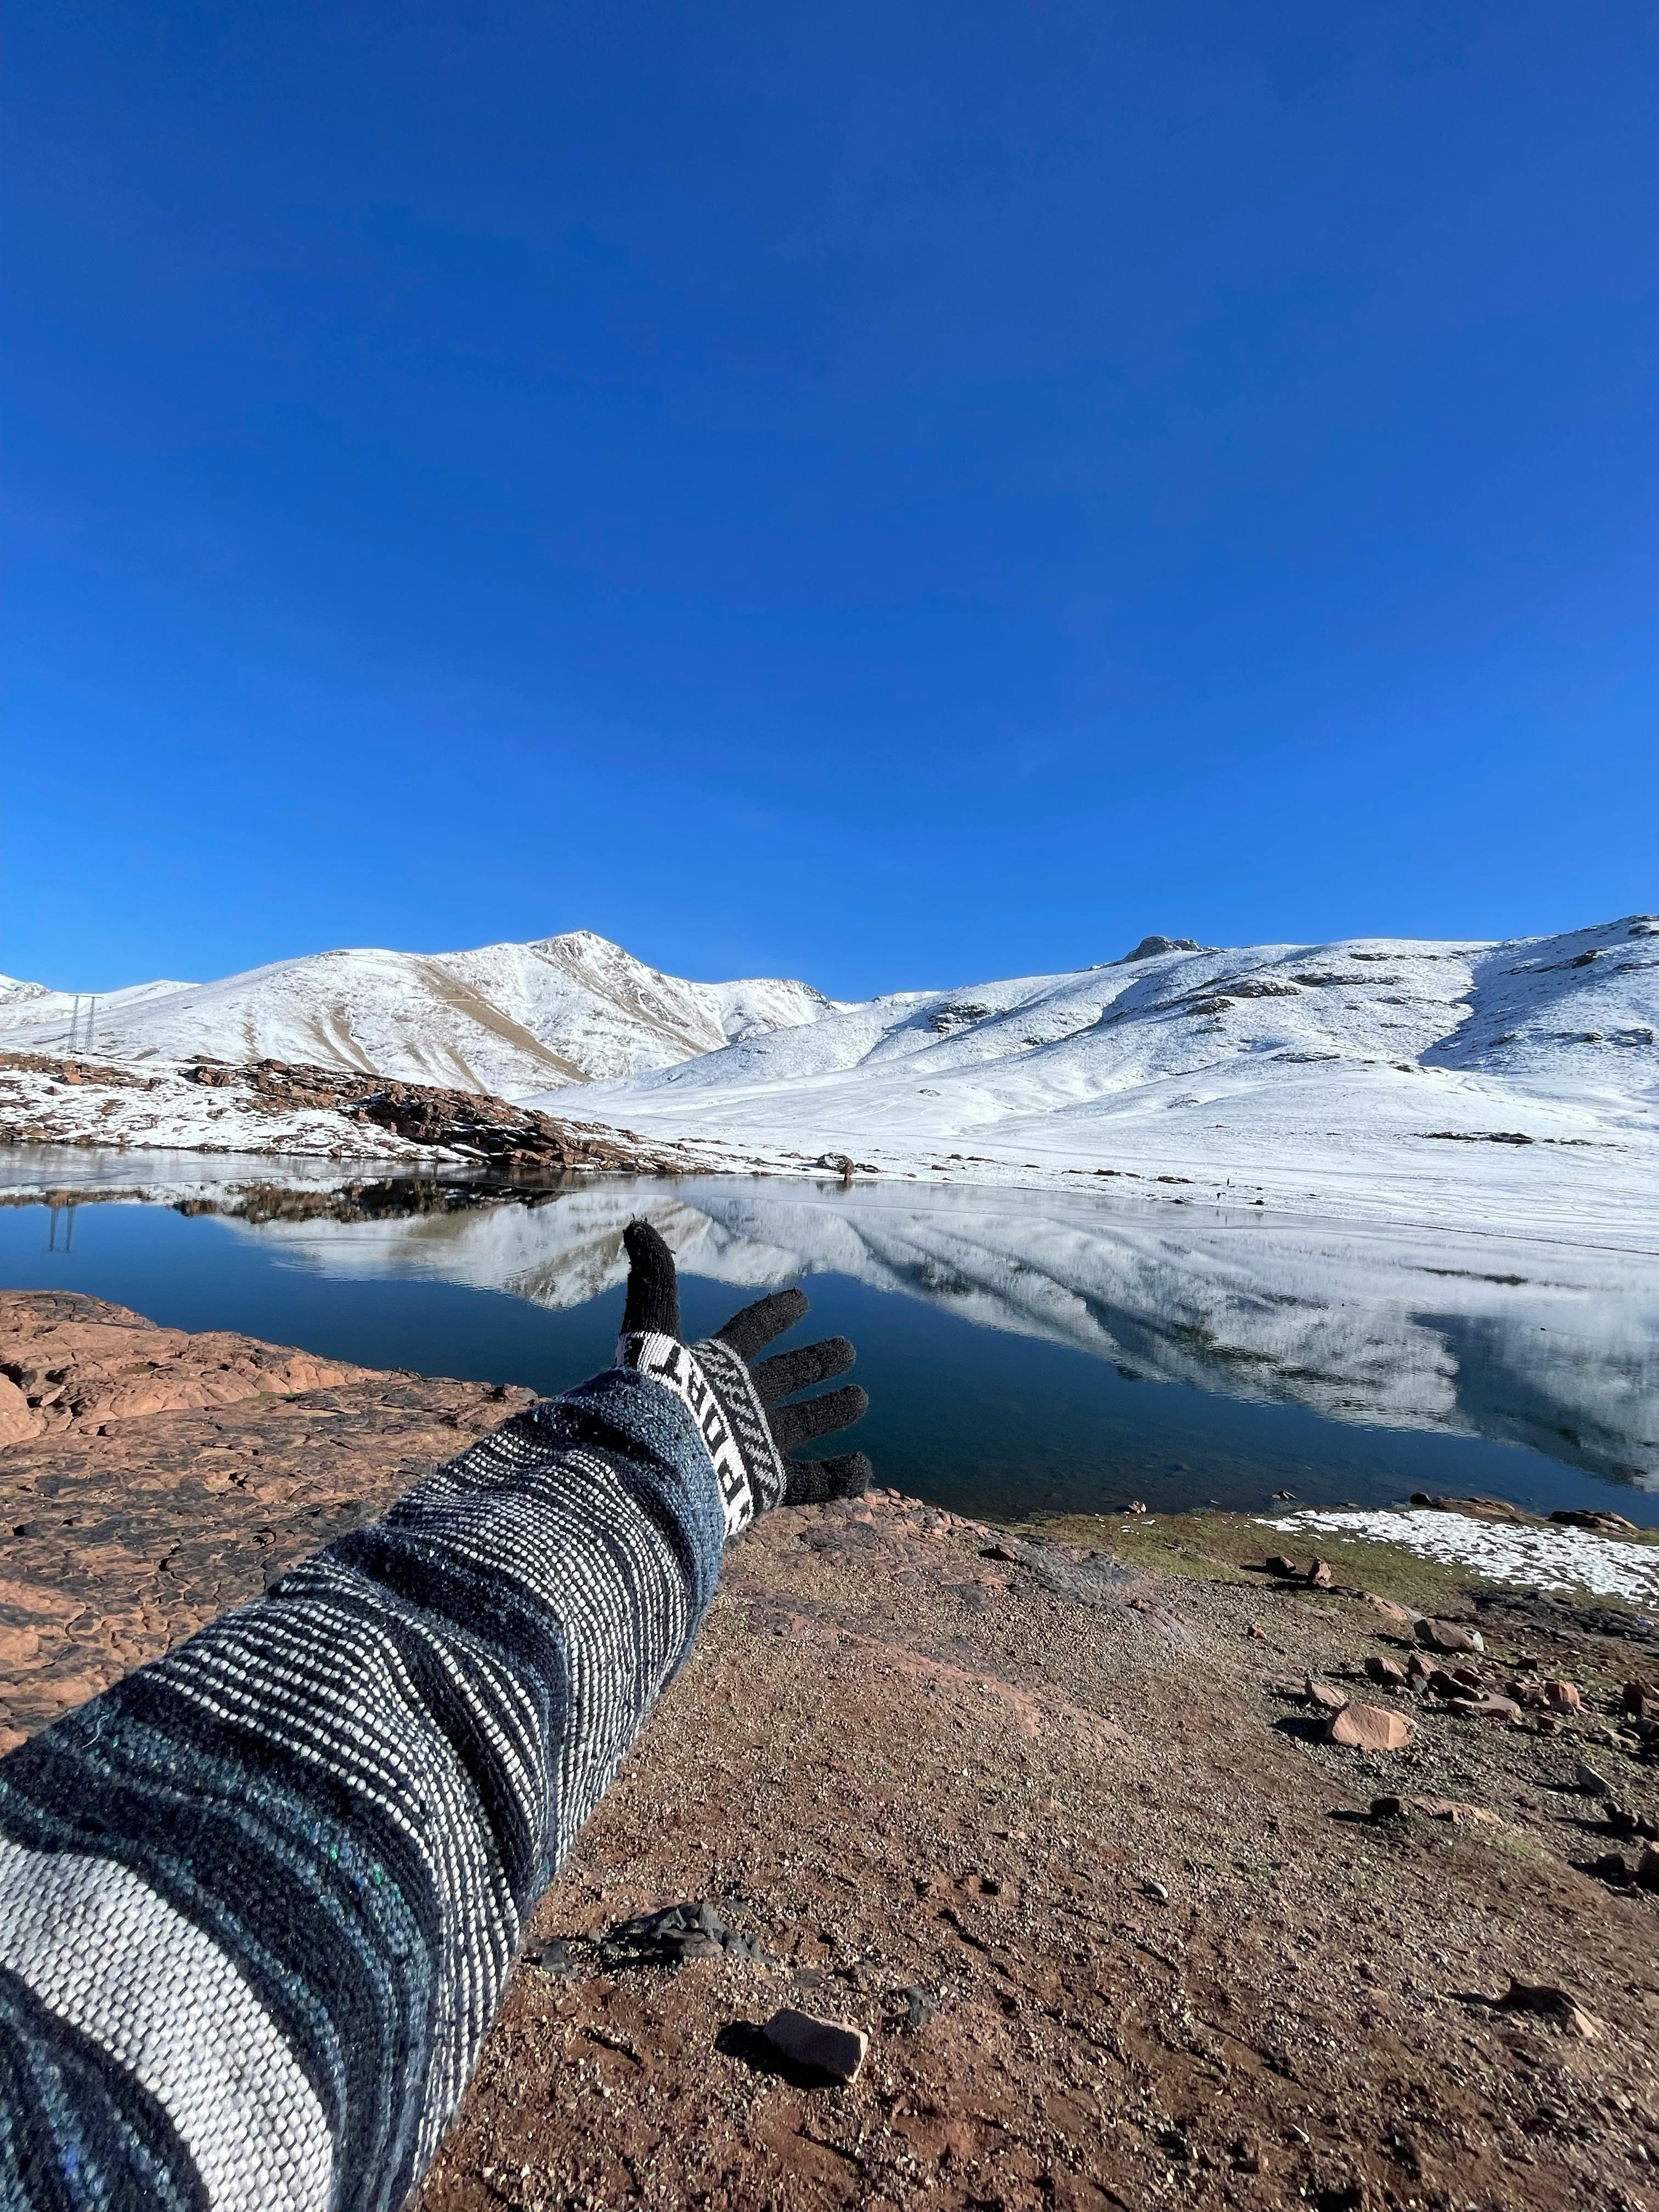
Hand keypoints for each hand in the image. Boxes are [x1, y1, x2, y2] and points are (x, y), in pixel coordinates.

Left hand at [617, 1219, 871, 1533]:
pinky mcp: (761, 1485)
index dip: (774, 1313)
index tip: (802, 1299)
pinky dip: (840, 1477)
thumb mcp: (652, 1332)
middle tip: (846, 1350)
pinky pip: (811, 1482)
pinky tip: (864, 1469)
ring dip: (830, 1410)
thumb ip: (653, 1281)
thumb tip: (636, 1225)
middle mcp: (735, 1403)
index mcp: (713, 1367)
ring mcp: (750, 1444)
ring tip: (858, 1398)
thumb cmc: (653, 1403)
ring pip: (802, 1423)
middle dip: (814, 1362)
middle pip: (784, 1376)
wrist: (650, 1473)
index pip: (750, 1331)